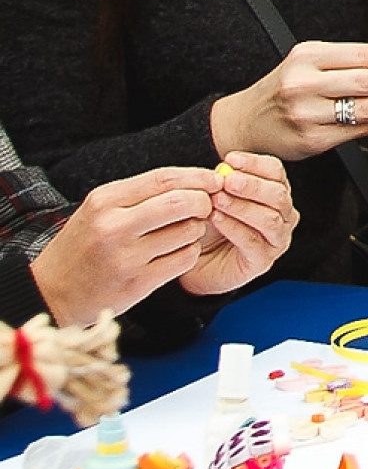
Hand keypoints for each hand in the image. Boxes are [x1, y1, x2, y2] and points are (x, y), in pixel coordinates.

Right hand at [29, 169, 222, 325]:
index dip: (197, 176)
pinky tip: (175, 253)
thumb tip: (199, 179)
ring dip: (196, 229)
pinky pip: (184, 259)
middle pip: (182, 202)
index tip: (215, 179)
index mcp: (105, 201)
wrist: (51, 291)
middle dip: (204, 202)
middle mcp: (114, 227)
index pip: (165, 179)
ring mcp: (125, 258)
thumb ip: (143, 193)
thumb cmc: (85, 244)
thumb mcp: (101, 209)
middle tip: (205, 206)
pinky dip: (189, 253)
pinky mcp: (136, 284)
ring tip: (183, 232)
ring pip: (188, 231)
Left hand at [178, 153, 298, 297]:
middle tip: (228, 180)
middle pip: (278, 194)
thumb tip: (224, 169)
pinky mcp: (263, 261)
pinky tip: (216, 218)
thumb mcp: (217, 198)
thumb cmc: (210, 227)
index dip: (255, 164)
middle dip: (252, 185)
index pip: (276, 172)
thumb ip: (223, 183)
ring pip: (269, 218)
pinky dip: (233, 227)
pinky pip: (252, 241)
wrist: (197, 264)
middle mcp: (284, 216)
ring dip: (242, 206)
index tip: (231, 159)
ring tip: (217, 200)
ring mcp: (277, 240)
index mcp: (276, 194)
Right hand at [209, 41, 367, 161]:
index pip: (365, 54)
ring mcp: (306, 113)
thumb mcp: (307, 62)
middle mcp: (304, 83)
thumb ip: (345, 59)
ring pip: (366, 107)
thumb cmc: (284, 88)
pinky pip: (357, 131)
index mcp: (307, 56)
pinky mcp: (311, 139)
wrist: (246, 121)